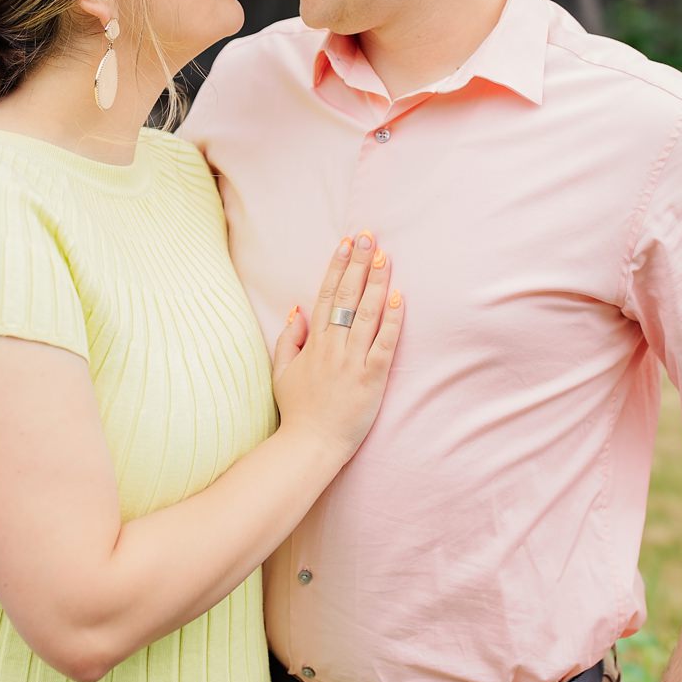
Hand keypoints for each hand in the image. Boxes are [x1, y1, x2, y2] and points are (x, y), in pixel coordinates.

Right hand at [269, 231, 402, 461]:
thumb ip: (289, 338)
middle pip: (348, 296)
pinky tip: (399, 297)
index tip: (346, 244)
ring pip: (367, 313)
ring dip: (377, 282)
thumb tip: (297, 308)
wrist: (310, 444)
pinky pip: (385, 343)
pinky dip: (393, 320)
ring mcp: (353, 361)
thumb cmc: (298, 410)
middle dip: (359, 264)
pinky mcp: (372, 378)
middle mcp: (333, 346)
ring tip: (386, 256)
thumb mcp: (282, 371)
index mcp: (313, 342)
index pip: (326, 295)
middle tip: (370, 237)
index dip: (337, 267)